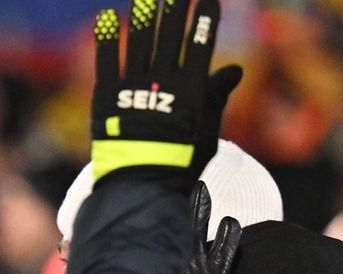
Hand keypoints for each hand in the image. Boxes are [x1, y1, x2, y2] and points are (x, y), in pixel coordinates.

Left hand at [90, 0, 241, 189]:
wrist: (143, 187)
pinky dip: (107, 38)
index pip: (200, 45)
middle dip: (175, 8)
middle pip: (170, 36)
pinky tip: (106, 16)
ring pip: (140, 41)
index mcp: (191, 91)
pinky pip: (106, 60)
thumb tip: (236, 69)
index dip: (205, 19)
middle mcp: (163, 82)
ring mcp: (133, 87)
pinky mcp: (106, 96)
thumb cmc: (182, 164)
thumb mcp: (207, 131)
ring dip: (144, 14)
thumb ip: (217, 96)